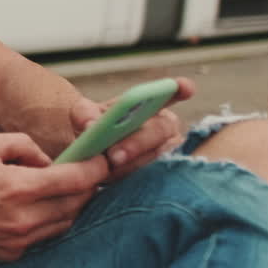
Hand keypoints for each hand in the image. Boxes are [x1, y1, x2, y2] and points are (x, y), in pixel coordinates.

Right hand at [0, 132, 108, 260]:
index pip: (74, 180)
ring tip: (59, 189)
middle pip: (76, 205)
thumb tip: (46, 160)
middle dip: (86, 187)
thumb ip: (22, 144)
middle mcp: (23, 219)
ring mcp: (18, 240)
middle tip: (85, 173)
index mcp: (18, 188)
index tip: (103, 160)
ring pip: (63, 223)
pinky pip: (42, 236)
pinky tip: (33, 207)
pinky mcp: (10, 253)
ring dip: (69, 205)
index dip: (95, 168)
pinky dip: (47, 221)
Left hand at [68, 77, 194, 180]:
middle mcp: (165, 126)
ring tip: (107, 169)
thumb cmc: (94, 131)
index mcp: (151, 104)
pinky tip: (114, 180)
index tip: (183, 87)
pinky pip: (151, 178)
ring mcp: (168, 152)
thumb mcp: (84, 116)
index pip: (171, 93)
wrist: (90, 158)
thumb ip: (85, 113)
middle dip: (136, 143)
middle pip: (160, 130)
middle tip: (113, 155)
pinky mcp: (162, 176)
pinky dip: (130, 178)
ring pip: (155, 158)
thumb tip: (92, 125)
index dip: (180, 89)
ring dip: (130, 165)